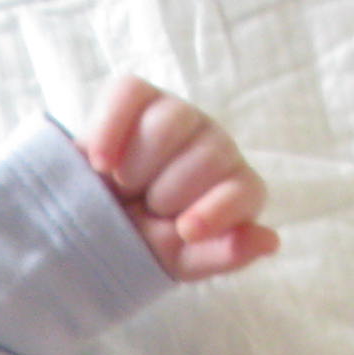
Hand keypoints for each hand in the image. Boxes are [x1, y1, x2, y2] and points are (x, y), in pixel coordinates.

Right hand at [78, 75, 281, 282]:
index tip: (185, 230)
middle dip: (165, 194)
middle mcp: (214, 146)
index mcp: (234, 188)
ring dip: (138, 166)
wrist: (83, 227)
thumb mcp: (177, 260)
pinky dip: (109, 129)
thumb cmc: (139, 243)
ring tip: (123, 186)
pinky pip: (128, 95)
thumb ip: (221, 253)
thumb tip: (269, 241)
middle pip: (207, 155)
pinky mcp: (136, 96)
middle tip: (143, 209)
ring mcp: (178, 116)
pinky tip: (100, 162)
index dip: (217, 210)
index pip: (244, 189)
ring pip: (170, 122)